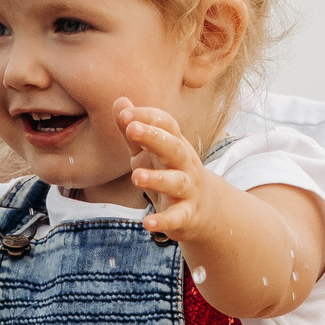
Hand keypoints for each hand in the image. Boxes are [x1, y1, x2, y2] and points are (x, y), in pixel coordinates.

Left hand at [118, 100, 216, 242]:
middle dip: (154, 137)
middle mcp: (184, 164)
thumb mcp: (148, 152)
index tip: (124, 114)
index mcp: (174, 144)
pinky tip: (147, 223)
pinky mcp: (187, 215)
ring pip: (176, 182)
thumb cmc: (169, 172)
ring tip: (136, 177)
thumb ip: (133, 131)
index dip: (147, 117)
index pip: (166, 124)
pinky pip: (177, 217)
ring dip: (157, 179)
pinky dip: (163, 221)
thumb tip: (119, 101)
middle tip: (131, 129)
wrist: (204, 209)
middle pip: (174, 147)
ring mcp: (188, 189)